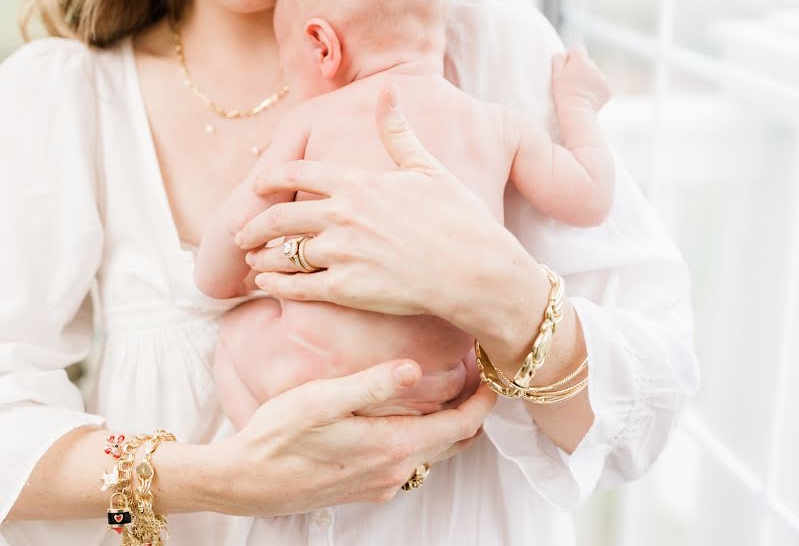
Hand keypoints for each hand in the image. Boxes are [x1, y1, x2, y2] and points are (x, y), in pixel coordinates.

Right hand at [213, 359, 495, 515]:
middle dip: (471, 411)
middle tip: (476, 379)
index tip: (494, 376)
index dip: (483, 401)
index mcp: (392, 446)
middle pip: (453, 442)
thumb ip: (372, 385)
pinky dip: (421, 438)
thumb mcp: (322, 400)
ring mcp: (380, 483)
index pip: (460, 426)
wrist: (246, 482)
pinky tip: (405, 417)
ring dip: (446, 425)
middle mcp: (394, 470)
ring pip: (431, 452)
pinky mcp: (365, 487)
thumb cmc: (279, 437)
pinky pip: (408, 461)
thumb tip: (416, 369)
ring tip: (447, 391)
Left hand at [235, 87, 538, 337]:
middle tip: (243, 231)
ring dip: (262, 255)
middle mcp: (342, 214)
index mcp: (358, 182)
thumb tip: (389, 90)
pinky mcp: (346, 289)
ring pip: (284, 253)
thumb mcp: (427, 167)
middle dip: (256, 223)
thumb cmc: (458, 218)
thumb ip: (398, 131)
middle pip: (281, 215)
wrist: (475, 270)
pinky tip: (265, 284)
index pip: (297, 173)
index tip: (259, 186)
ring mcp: (342, 253)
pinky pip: (297, 287)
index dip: (271, 179)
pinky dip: (275, 284)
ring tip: (252, 259)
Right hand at [551, 48, 610, 112]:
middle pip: (588, 63)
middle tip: (572, 83)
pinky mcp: (608, 91)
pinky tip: (587, 98)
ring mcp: (603, 79)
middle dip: (581, 70)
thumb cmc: (563, 94)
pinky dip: (596, 91)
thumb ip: (559, 59)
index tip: (566, 70)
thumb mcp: (555, 74)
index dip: (571, 59)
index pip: (578, 50)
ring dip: (589, 80)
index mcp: (581, 61)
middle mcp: (595, 67)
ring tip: (580, 92)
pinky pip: (601, 87)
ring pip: (595, 75)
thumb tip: (564, 54)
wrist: (576, 112)